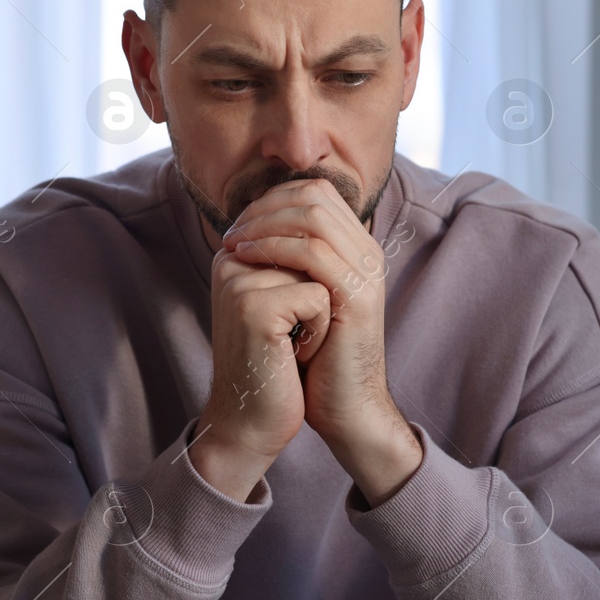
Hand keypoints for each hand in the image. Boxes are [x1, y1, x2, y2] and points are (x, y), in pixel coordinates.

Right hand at [193, 234, 333, 497]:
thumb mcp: (286, 300)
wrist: (255, 420)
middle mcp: (229, 260)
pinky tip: (293, 355)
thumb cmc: (277, 363)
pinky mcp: (253, 307)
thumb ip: (295, 257)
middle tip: (297, 331)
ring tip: (294, 341)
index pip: (300, 223)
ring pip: (317, 270)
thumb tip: (330, 212)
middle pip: (311, 245)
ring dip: (322, 310)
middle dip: (321, 289)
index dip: (319, 270)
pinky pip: (317, 298)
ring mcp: (238, 281)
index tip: (296, 313)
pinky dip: (319, 330)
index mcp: (235, 253)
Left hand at [223, 178, 422, 502]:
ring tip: (233, 244)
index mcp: (358, 249)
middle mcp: (368, 253)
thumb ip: (293, 264)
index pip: (316, 192)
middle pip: (315, 194)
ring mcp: (366, 272)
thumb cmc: (319, 360)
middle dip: (264, 206)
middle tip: (231, 231)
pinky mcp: (356, 296)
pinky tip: (245, 259)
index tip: (238, 224)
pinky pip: (312, 252)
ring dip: (264, 224)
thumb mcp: (305, 300)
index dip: (272, 199)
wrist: (347, 408)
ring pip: (313, 216)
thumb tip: (254, 231)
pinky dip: (272, 248)